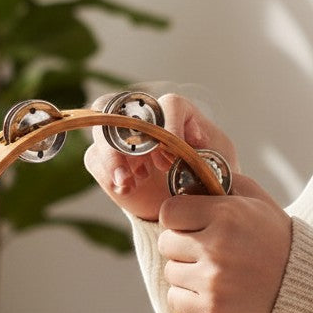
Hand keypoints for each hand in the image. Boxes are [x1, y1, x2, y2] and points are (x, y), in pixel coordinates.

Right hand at [83, 93, 238, 220]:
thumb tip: (192, 141)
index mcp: (176, 113)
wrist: (189, 207)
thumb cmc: (207, 178)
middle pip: (120, 107)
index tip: (175, 158)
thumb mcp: (218, 165)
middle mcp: (144, 118)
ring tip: (127, 183)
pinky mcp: (105, 161)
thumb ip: (209, 151)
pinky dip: (107, 175)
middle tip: (140, 168)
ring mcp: (121, 138)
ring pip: (101, 132)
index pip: (169, 105)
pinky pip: (94, 160)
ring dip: (112, 158)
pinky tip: (126, 189)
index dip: (170, 127)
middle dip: (128, 136)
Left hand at [157, 174, 291, 312]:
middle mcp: (216, 247)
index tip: (191, 225)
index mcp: (225, 215)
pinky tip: (212, 292)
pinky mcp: (213, 310)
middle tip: (207, 251)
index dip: (178, 219)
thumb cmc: (277, 239)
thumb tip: (186, 179)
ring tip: (215, 273)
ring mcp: (213, 281)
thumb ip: (221, 184)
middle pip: (166, 244)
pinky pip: (175, 299)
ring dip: (186, 273)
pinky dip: (189, 298)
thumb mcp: (256, 200)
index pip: (169, 212)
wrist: (307, 287)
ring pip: (171, 272)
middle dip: (182, 247)